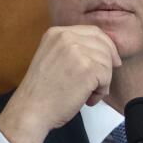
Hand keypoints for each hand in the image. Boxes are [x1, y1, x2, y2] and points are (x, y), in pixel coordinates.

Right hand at [0, 26, 121, 142]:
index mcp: (57, 33)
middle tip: (99, 83)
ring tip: (86, 93)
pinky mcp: (87, 68)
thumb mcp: (53, 57)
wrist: (31, 110)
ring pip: (107, 62)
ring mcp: (77, 52)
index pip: (94, 32)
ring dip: (102, 82)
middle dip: (107, 66)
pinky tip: (87, 98)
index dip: (107, 47)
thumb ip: (74, 48)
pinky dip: (101, 92)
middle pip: (104, 46)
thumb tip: (107, 49)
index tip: (111, 61)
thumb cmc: (43, 90)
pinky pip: (107, 77)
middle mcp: (66, 37)